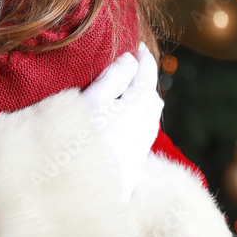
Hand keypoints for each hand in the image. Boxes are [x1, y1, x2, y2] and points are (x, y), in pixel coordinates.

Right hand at [82, 42, 163, 199]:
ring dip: (142, 98)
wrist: (85, 191)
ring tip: (128, 91)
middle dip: (144, 78)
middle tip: (132, 67)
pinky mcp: (135, 160)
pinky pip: (143, 128)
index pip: (147, 74)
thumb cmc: (84, 140)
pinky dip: (138, 116)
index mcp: (140, 104)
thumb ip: (114, 77)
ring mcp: (142, 143)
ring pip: (150, 113)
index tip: (137, 46)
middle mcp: (147, 123)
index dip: (143, 58)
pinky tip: (124, 120)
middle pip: (152, 94)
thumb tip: (130, 59)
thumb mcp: (93, 99)